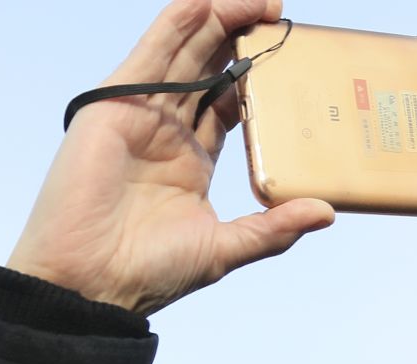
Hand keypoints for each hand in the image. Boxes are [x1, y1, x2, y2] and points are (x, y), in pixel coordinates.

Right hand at [6, 0, 334, 314]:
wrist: (90, 283)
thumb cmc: (148, 274)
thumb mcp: (225, 248)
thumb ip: (273, 228)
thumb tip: (326, 212)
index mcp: (191, 161)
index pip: (229, 103)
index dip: (258, 76)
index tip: (291, 54)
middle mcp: (166, 133)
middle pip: (207, 68)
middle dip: (240, 36)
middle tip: (276, 9)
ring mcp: (139, 116)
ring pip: (182, 53)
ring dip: (215, 19)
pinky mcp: (114, 107)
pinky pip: (149, 55)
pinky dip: (174, 25)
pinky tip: (201, 2)